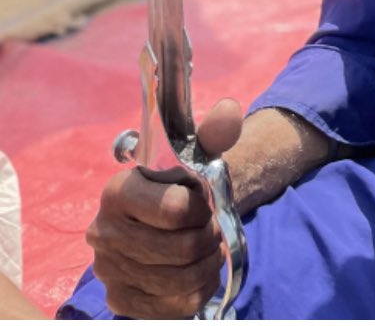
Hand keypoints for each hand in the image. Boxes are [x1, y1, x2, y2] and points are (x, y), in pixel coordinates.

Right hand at [86, 98, 242, 319]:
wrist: (171, 214)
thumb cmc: (185, 181)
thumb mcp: (199, 151)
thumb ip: (215, 130)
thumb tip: (228, 111)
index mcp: (119, 190)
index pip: (175, 211)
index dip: (201, 210)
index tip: (203, 202)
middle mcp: (103, 231)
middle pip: (181, 251)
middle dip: (207, 240)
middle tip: (210, 230)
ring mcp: (108, 269)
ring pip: (179, 281)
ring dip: (206, 265)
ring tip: (206, 250)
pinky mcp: (119, 299)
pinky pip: (172, 307)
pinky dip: (195, 291)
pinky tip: (195, 273)